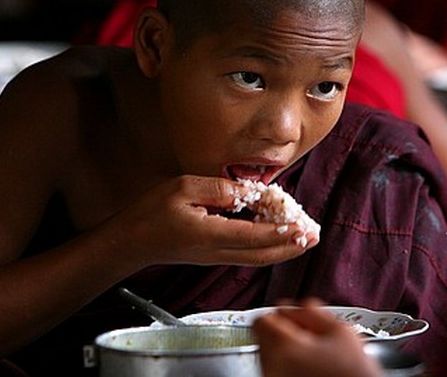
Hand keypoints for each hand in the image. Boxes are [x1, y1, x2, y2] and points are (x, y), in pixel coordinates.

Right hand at [115, 176, 319, 267]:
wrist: (131, 242)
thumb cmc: (151, 215)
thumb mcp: (182, 189)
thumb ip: (217, 190)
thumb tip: (245, 191)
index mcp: (210, 234)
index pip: (255, 236)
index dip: (282, 232)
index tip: (302, 227)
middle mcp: (217, 251)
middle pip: (263, 254)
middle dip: (292, 246)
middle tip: (314, 235)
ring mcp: (216, 256)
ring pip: (258, 257)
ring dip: (283, 248)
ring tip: (303, 237)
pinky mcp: (213, 255)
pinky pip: (247, 254)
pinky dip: (267, 247)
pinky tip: (275, 235)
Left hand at [254, 300, 382, 376]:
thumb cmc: (353, 376)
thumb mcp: (342, 333)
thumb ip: (313, 311)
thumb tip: (298, 306)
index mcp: (284, 347)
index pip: (262, 319)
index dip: (283, 315)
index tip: (297, 318)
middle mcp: (272, 368)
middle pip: (265, 338)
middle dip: (286, 332)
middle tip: (312, 337)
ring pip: (271, 356)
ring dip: (290, 350)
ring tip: (317, 356)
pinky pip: (278, 372)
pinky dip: (292, 367)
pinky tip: (313, 370)